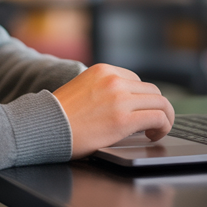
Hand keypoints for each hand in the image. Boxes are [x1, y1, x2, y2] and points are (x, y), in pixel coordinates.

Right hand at [53, 63, 174, 157]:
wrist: (42, 128)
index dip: (141, 99)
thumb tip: (124, 104)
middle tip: (152, 124)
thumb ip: (103, 91)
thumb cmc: (58, 116)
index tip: (140, 112)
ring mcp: (120, 98)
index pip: (137, 81)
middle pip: (152, 91)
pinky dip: (163, 126)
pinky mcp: (123, 120)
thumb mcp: (82, 90)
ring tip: (156, 131)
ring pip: (160, 103)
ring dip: (163, 117)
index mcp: (103, 70)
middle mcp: (114, 80)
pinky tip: (154, 135)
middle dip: (155, 108)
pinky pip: (158, 117)